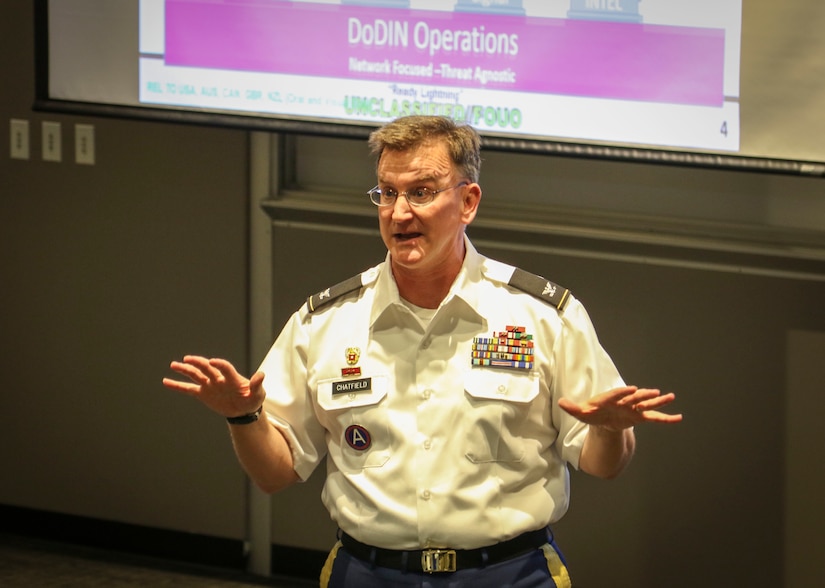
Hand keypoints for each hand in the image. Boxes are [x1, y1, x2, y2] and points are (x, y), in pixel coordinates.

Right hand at [162, 355, 264, 418]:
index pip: (225, 368)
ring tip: (173, 364)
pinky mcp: (203, 394)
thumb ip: (257, 385)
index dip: (219, 364)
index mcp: (232, 378)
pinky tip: (166, 381)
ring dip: (185, 370)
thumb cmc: (252, 400)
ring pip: (196, 375)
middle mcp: (219, 379)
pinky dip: (178, 386)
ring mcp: (210, 385)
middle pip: (207, 368)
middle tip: (187, 359)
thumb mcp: (258, 394)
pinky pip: (188, 389)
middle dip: (198, 363)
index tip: (212, 361)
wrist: (244, 410)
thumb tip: (261, 375)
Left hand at [559, 386, 681, 431]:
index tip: (633, 389)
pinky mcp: (639, 417)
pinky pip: (654, 418)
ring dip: (658, 401)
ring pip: (646, 404)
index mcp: (609, 399)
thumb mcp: (580, 412)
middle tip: (654, 391)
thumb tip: (560, 402)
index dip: (623, 392)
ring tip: (670, 396)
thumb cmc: (591, 413)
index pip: (616, 394)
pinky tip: (678, 418)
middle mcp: (624, 401)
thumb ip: (572, 407)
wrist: (601, 418)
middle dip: (643, 395)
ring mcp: (633, 409)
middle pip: (634, 398)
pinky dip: (666, 419)